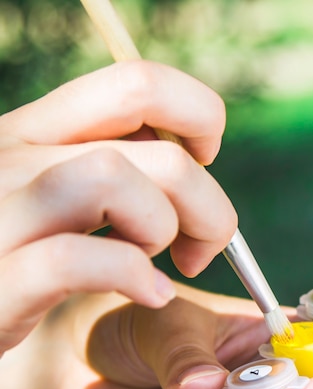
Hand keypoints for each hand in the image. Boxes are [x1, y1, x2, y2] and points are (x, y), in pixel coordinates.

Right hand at [0, 60, 235, 354]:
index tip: (206, 165)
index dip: (199, 119)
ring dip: (160, 229)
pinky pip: (72, 259)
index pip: (139, 83)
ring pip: (111, 178)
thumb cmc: (22, 263)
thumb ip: (114, 167)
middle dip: (209, 205)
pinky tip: (152, 297)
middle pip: (156, 150)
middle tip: (200, 250)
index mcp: (35, 133)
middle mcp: (10, 157)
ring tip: (156, 266)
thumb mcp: (60, 201)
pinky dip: (133, 277)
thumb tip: (191, 154)